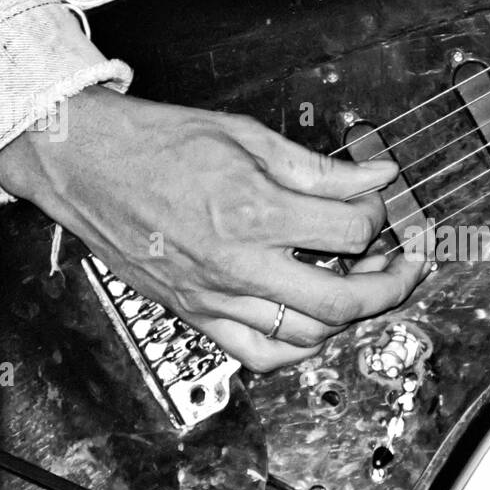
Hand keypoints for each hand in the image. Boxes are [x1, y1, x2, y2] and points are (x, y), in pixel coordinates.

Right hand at [0, 86, 426, 370]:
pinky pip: (261, 355)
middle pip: (342, 300)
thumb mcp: (248, 135)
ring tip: (359, 285)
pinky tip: (313, 322)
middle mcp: (237, 262)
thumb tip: (377, 176)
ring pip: (307, 335)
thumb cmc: (158, 143)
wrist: (85, 164)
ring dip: (348, 315)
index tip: (380, 205)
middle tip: (405, 264)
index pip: (352, 232)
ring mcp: (214, 296)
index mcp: (254, 209)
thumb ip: (320, 168)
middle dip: (390, 285)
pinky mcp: (196, 313)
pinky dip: (299, 347)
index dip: (380, 217)